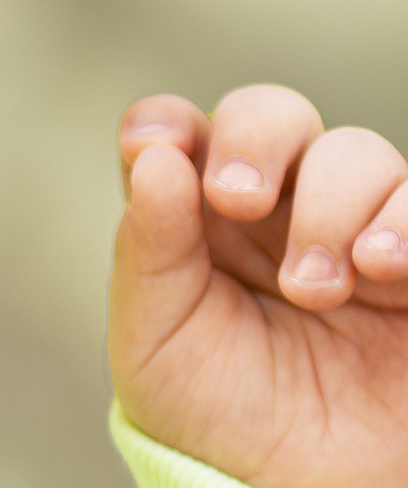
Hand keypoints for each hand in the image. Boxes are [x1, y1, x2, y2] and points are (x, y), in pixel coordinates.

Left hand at [111, 85, 407, 486]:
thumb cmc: (218, 416)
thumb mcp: (155, 339)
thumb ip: (149, 247)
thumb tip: (155, 156)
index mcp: (198, 217)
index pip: (179, 131)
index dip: (167, 124)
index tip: (160, 150)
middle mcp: (277, 209)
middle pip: (273, 116)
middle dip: (256, 140)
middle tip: (237, 200)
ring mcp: (356, 230)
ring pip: (358, 153)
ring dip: (331, 202)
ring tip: (313, 287)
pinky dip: (405, 221)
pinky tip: (382, 267)